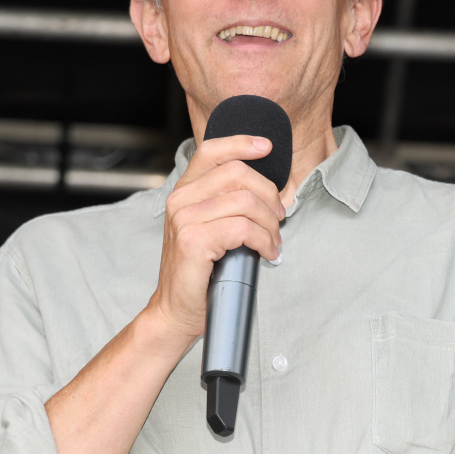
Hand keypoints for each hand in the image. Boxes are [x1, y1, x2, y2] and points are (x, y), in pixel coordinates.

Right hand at [144, 134, 286, 347]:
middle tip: (278, 218)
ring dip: (270, 224)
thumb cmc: (198, 273)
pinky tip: (266, 252)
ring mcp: (184, 219)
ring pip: (246, 202)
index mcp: (184, 192)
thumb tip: (266, 192)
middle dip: (269, 194)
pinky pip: (244, 228)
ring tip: (273, 242)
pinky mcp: (194, 240)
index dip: (242, 144)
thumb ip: (226, 204)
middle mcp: (180, 200)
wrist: (176, 310)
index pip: (212, 151)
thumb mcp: (210, 228)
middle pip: (238, 174)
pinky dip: (264, 240)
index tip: (267, 148)